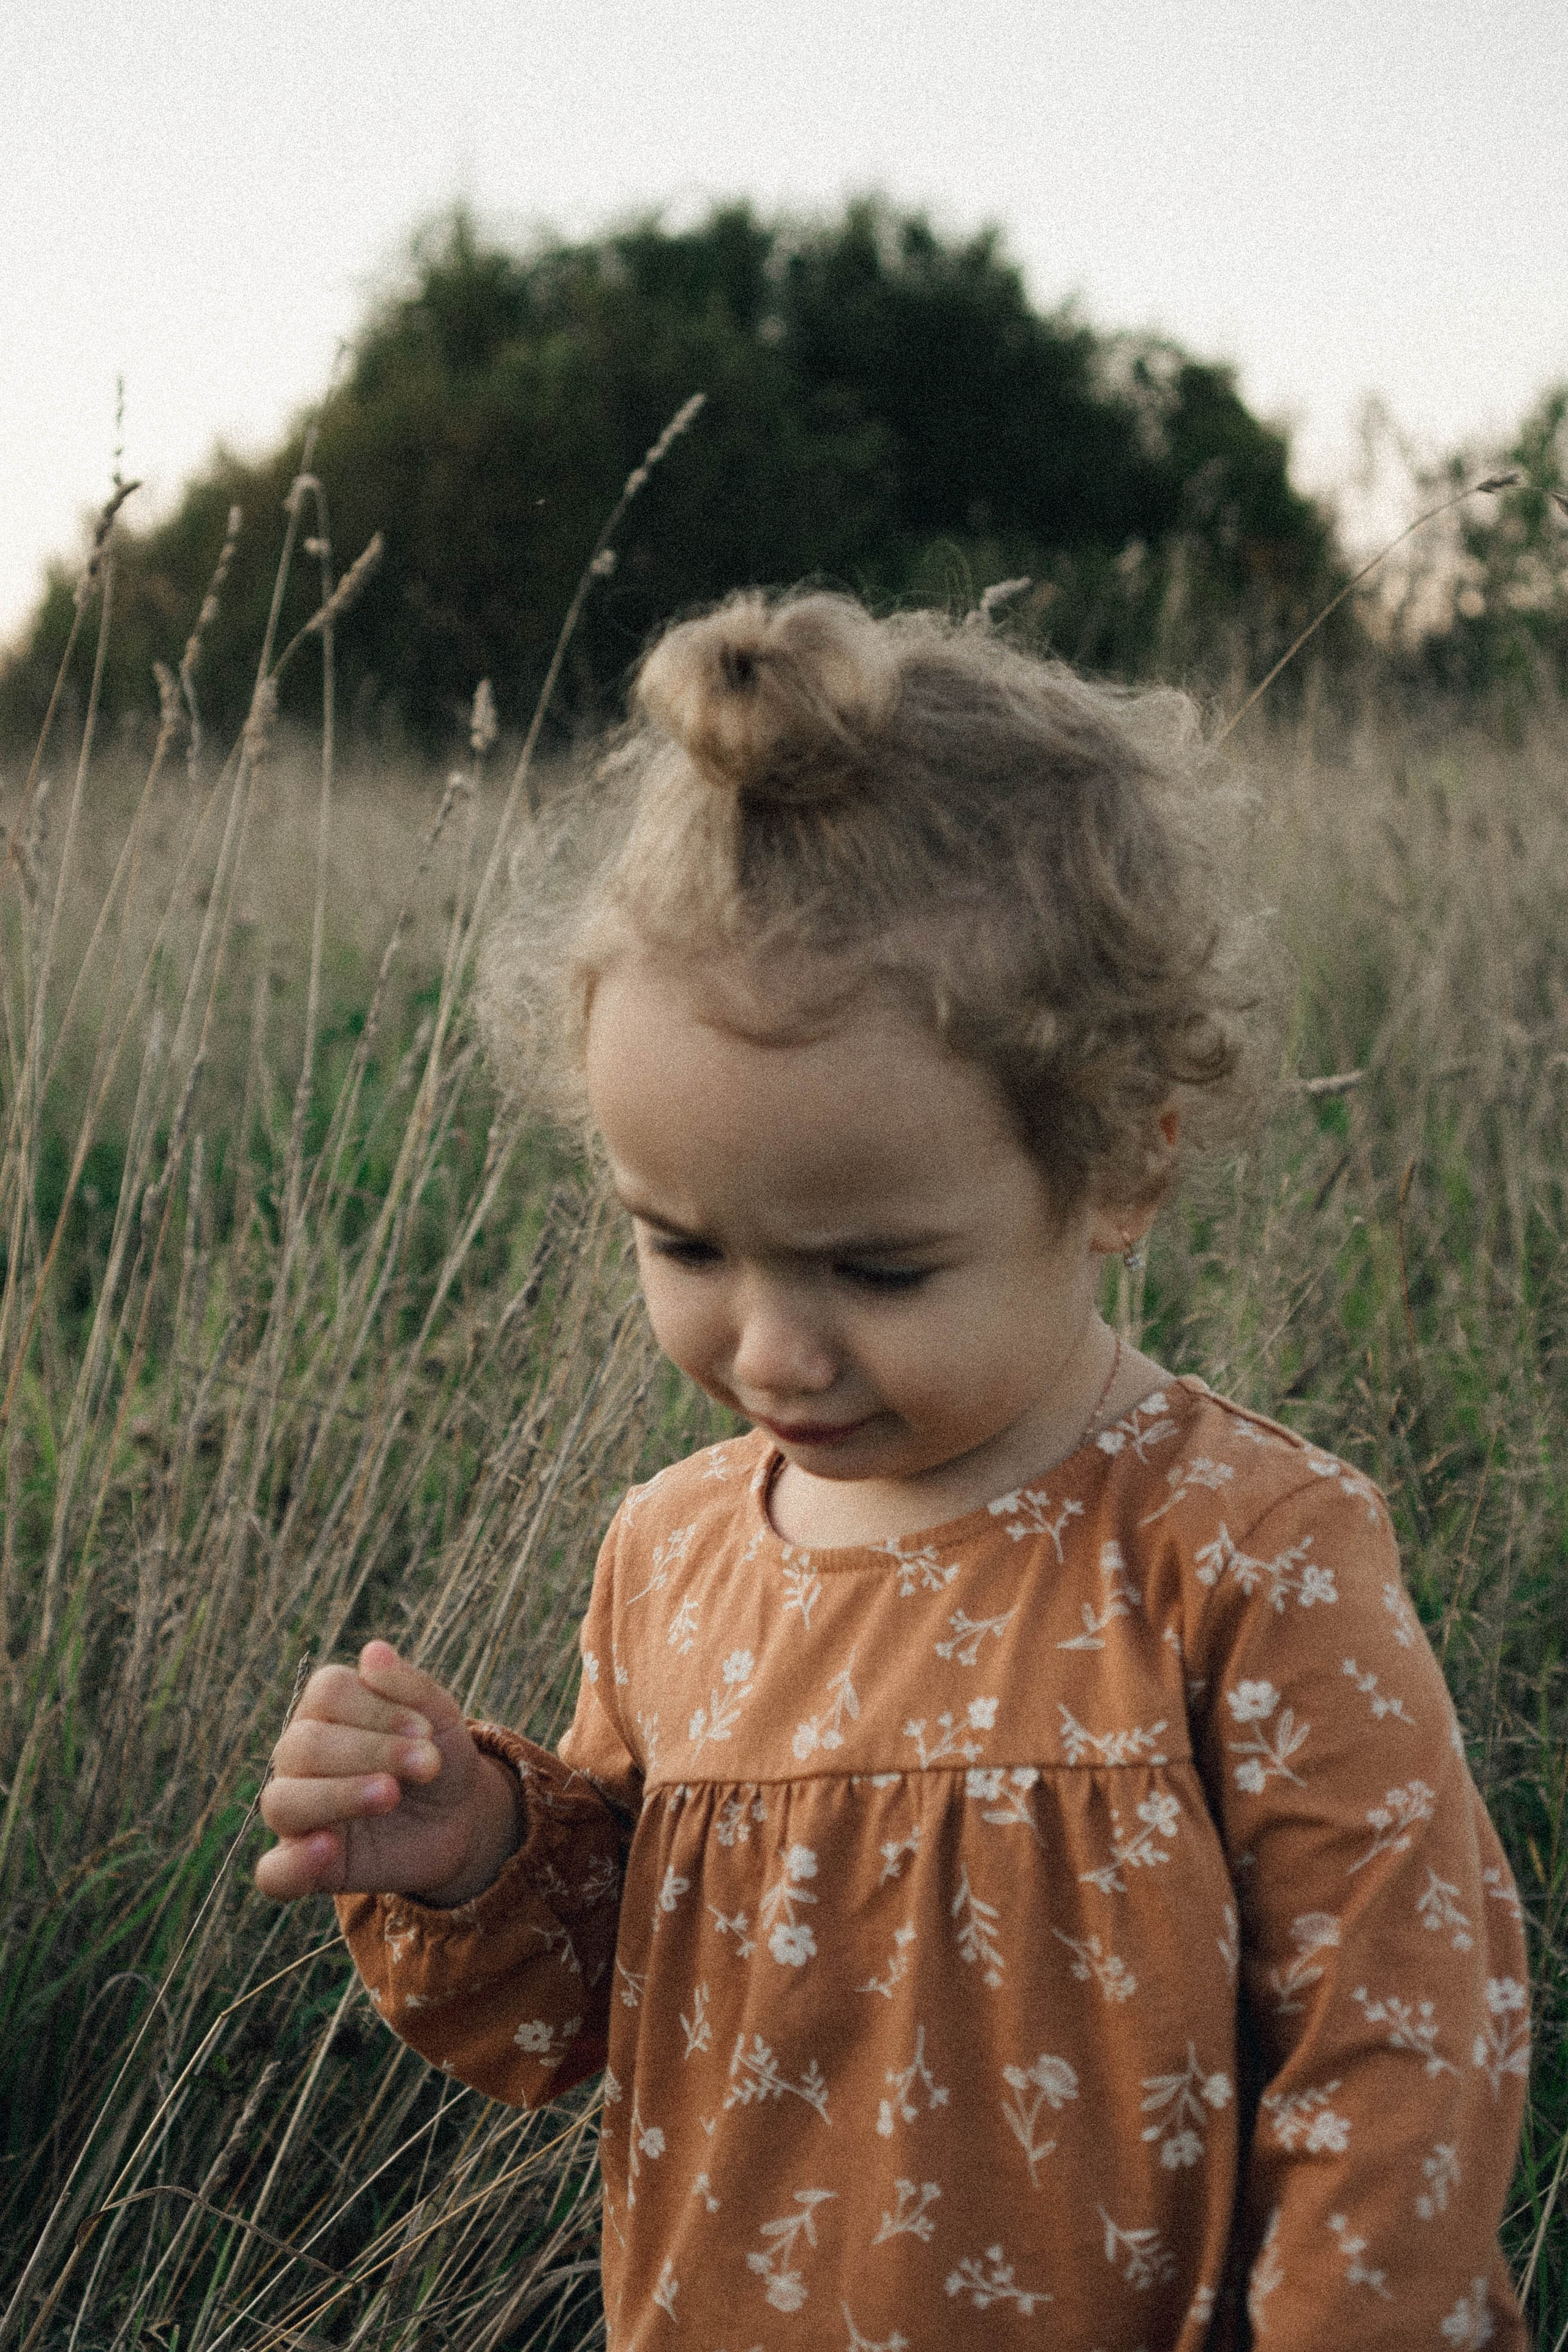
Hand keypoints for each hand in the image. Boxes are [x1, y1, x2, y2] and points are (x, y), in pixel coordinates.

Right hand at [256, 1641, 522, 1903]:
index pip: (326, 1693)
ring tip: (390, 1794)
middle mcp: (299, 1755)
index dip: (376, 1709)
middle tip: (427, 1764)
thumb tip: (374, 1651)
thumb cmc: (440, 1755)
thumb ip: (411, 1687)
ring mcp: (299, 1811)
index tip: (427, 1731)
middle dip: (372, 1752)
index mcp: (326, 1708)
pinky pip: (273, 1873)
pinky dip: (292, 1864)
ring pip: (282, 1801)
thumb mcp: (441, 1719)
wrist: (461, 1817)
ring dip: (339, 1796)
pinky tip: (329, 1848)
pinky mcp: (307, 1865)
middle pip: (303, 1745)